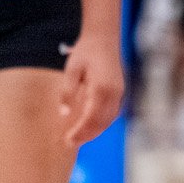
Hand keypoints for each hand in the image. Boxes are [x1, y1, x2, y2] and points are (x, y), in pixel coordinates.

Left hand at [59, 30, 125, 146]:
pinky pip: (112, 113)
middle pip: (102, 122)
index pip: (91, 117)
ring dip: (95, 131)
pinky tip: (91, 127)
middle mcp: (114, 93)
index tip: (67, 140)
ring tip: (79, 138)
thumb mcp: (71, 70)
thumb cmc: (86, 52)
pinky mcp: (120, 92)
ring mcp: (120, 93)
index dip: (80, 131)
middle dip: (86, 135)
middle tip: (70, 143)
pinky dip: (102, 123)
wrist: (104, 38)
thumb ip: (68, 92)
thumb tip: (64, 114)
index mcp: (102, 88)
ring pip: (109, 120)